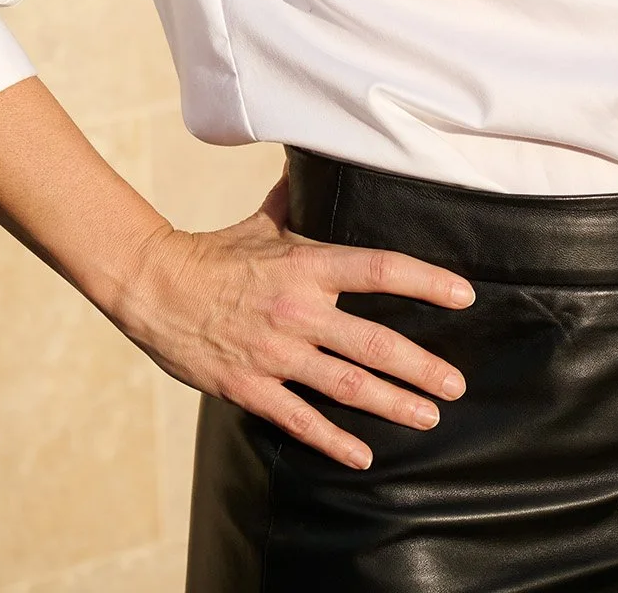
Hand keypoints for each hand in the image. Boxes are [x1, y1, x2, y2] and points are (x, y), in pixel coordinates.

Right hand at [115, 166, 473, 470]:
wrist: (154, 285)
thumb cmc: (212, 253)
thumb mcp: (261, 222)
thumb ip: (293, 199)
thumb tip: (311, 162)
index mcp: (306, 265)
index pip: (380, 269)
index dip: (425, 282)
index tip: (463, 295)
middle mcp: (299, 311)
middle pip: (374, 342)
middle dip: (422, 367)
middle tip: (457, 384)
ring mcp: (276, 353)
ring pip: (348, 386)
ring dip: (394, 404)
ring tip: (429, 416)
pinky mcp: (251, 387)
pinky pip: (301, 420)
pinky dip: (334, 441)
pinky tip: (364, 456)